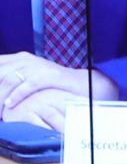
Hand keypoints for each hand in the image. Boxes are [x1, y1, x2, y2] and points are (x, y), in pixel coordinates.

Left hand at [0, 54, 115, 124]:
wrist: (81, 84)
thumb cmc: (52, 85)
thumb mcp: (29, 79)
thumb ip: (12, 81)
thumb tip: (0, 90)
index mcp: (18, 58)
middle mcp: (25, 59)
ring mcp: (37, 66)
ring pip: (9, 79)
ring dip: (0, 95)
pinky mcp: (49, 75)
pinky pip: (28, 85)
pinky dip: (16, 95)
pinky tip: (10, 105)